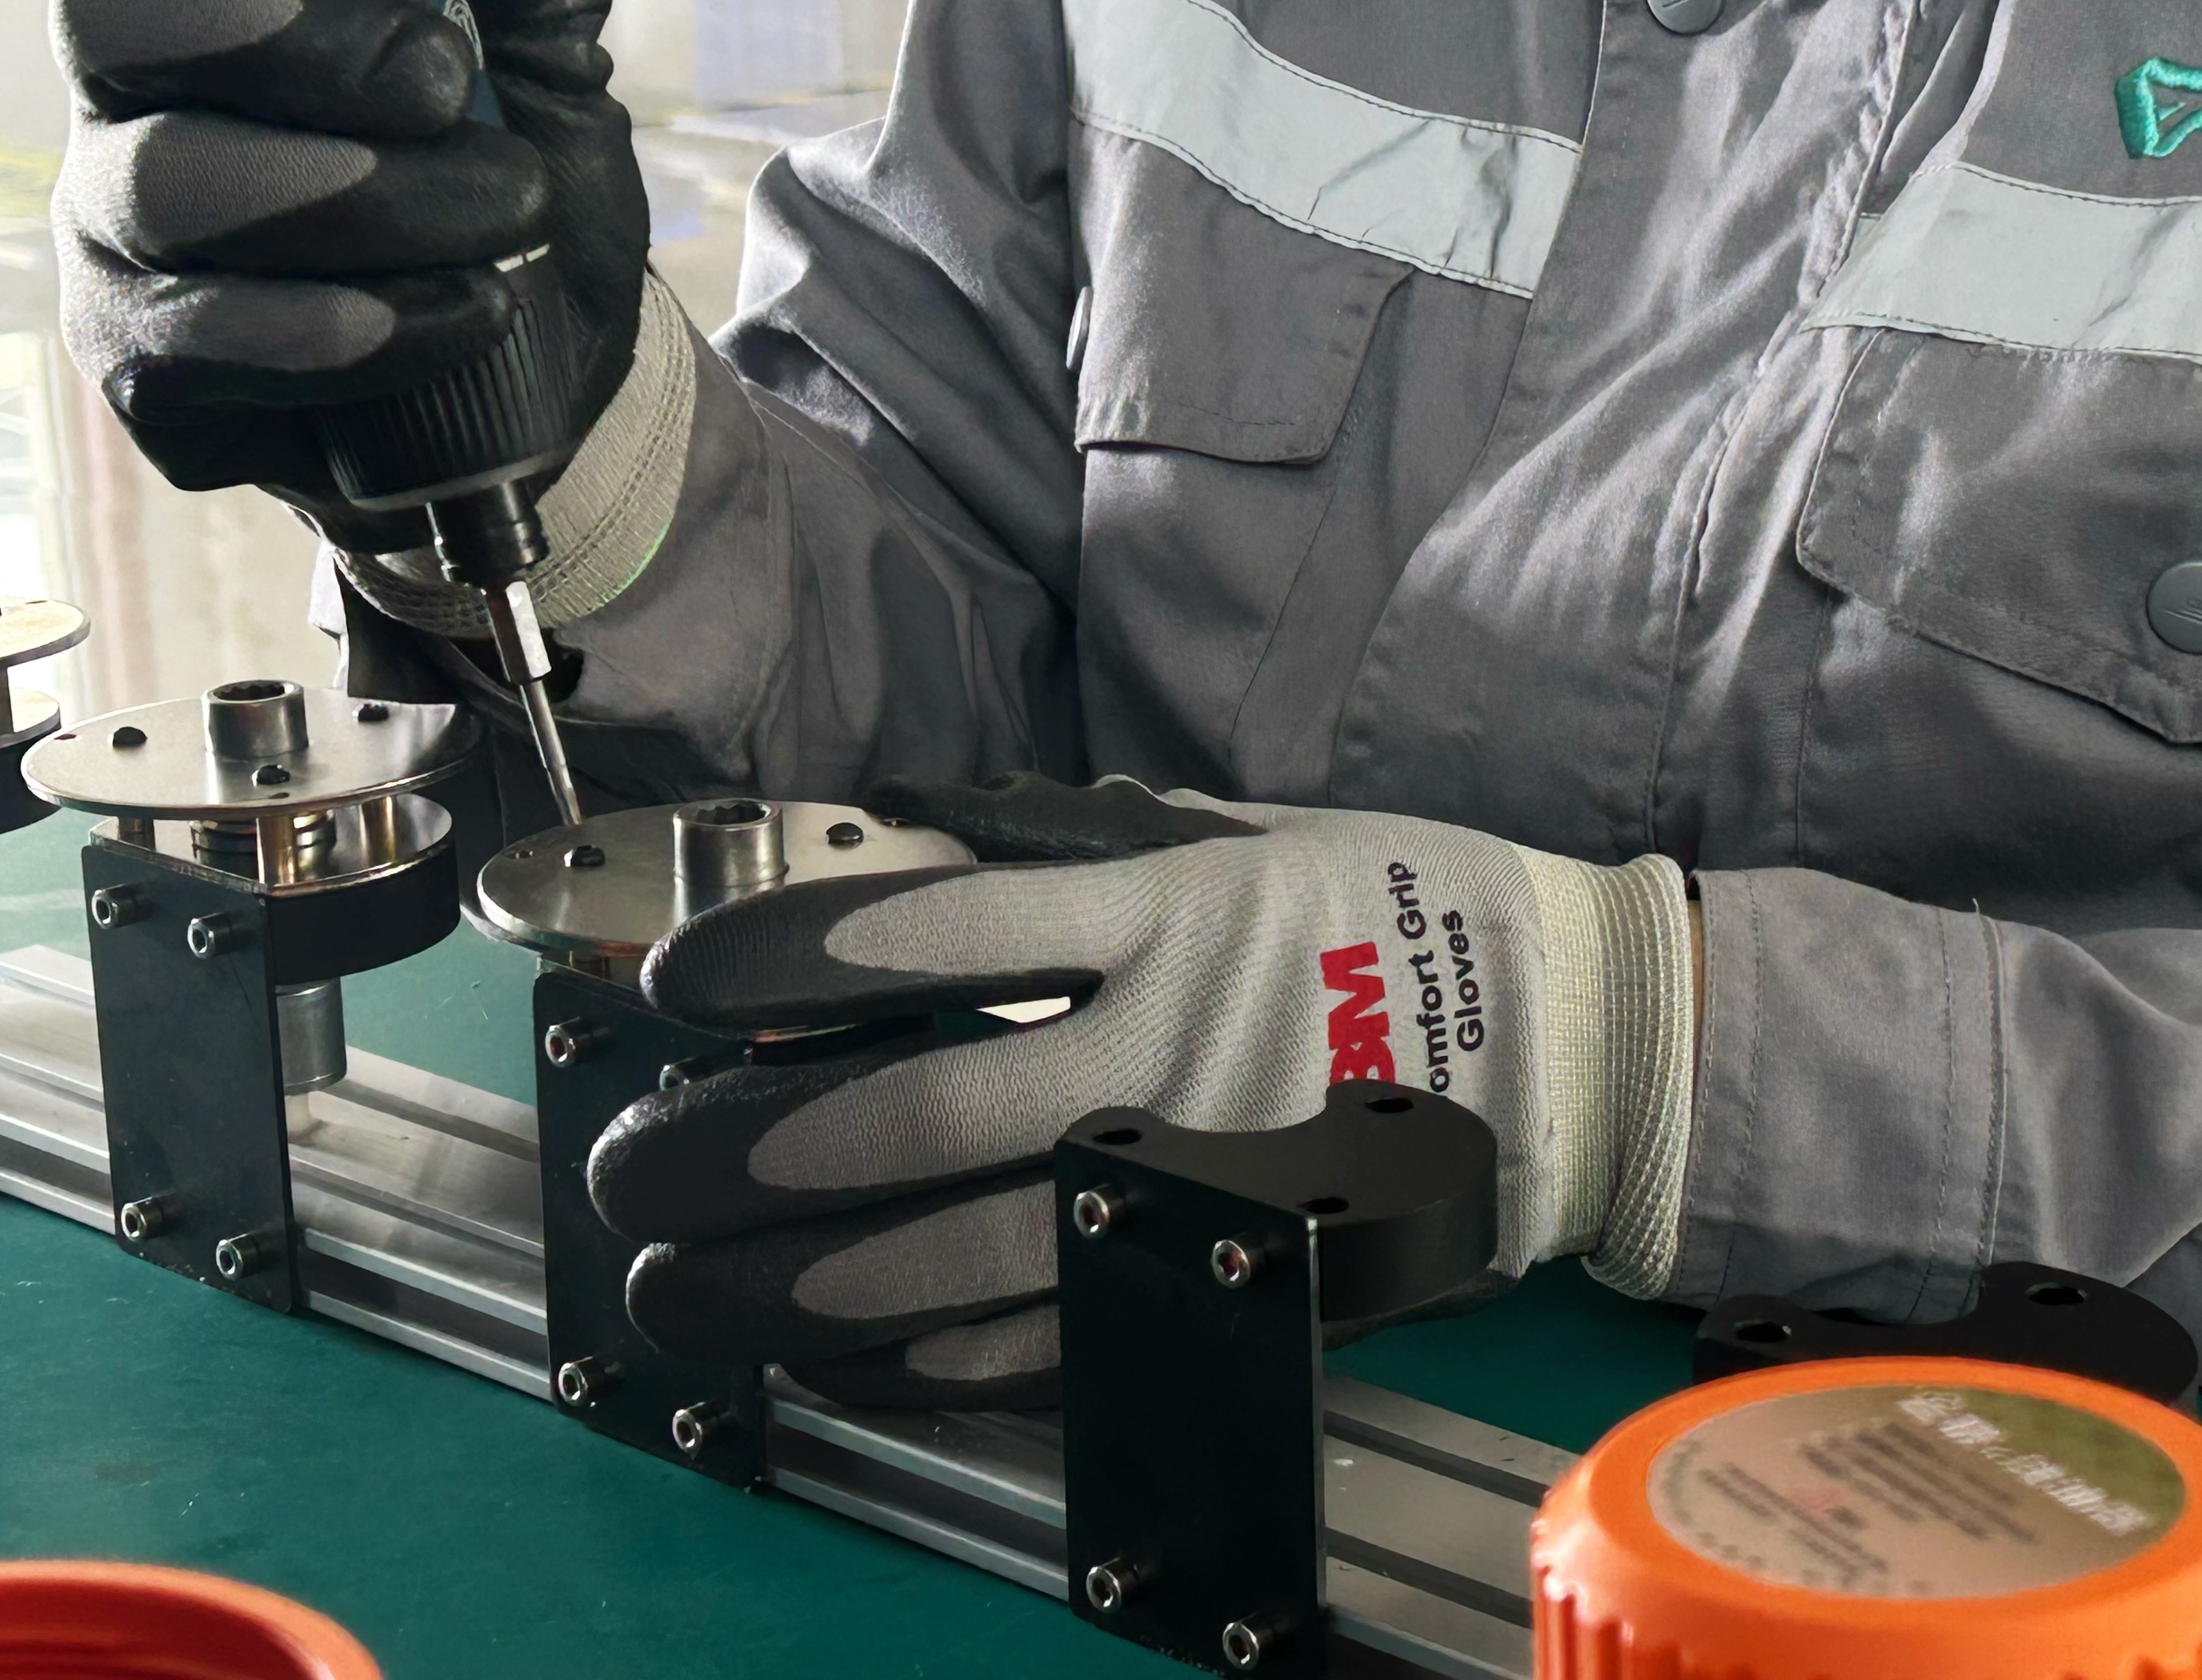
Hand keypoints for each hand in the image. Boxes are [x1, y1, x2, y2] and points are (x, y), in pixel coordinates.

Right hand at [14, 0, 644, 546]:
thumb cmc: (513, 169)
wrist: (557, 362)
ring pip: (173, 177)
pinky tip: (462, 312)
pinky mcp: (146, 359)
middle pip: (112, 8)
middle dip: (289, 31)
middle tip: (440, 79)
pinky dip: (358, 322)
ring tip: (505, 210)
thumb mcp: (549, 31)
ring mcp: (117, 226)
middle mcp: (126, 89)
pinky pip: (211, 333)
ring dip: (365, 193)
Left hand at [587, 775, 1697, 1408]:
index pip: (934, 934)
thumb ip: (1068, 856)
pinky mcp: (1234, 1274)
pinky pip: (1058, 1341)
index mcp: (1171, 910)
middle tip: (631, 1178)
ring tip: (680, 1296)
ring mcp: (1205, 1178)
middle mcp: (1177, 1046)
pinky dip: (925, 1361)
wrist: (1570, 1038)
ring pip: (964, 1259)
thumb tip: (884, 865)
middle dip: (744, 1159)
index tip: (672, 982)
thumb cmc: (1384, 910)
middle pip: (918, 1121)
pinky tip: (829, 1363)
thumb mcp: (1234, 837)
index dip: (780, 960)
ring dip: (797, 1289)